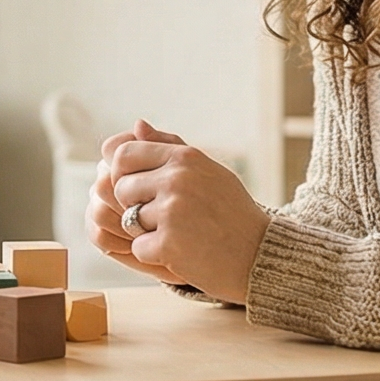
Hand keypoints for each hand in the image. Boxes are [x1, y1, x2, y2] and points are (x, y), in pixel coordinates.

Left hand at [93, 119, 268, 304]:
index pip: (123, 154)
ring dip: (146, 232)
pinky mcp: (168, 243)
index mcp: (184, 157)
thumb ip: (169, 146)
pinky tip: (182, 253)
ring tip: (180, 234)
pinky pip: (139, 248)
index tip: (138, 190)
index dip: (123, 174)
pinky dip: (155, 256)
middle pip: (120, 188)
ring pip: (128, 220)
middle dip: (133, 206)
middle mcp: (176, 179)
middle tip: (163, 218)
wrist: (259, 254)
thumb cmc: (230, 211)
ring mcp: (172, 211)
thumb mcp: (207, 170)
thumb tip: (136, 124)